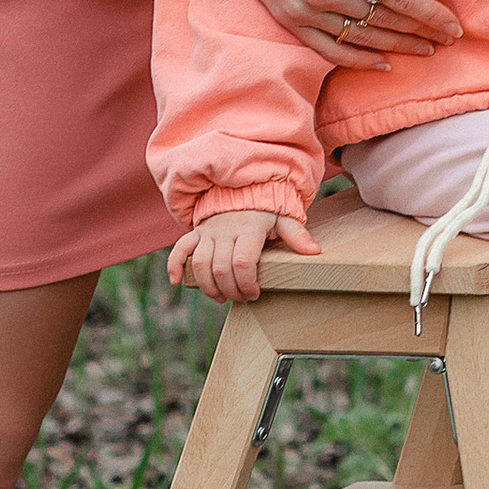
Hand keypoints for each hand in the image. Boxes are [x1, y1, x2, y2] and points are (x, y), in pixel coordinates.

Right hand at [43, 0, 458, 63]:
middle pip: (387, 21)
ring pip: (362, 38)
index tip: (454, 25)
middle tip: (449, 40)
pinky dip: (356, 58)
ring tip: (424, 50)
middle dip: (422, 32)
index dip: (431, 14)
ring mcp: (305, 10)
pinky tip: (381, 63)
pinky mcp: (287, 17)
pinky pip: (328, 48)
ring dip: (396, 47)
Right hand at [169, 206, 322, 302]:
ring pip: (200, 263)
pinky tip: (177, 282)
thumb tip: (314, 252)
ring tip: (221, 297)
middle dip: (231, 290)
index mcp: (249, 228)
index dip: (247, 283)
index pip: (243, 262)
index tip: (255, 293)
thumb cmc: (265, 211)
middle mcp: (225, 230)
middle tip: (242, 298)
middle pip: (222, 268)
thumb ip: (296, 235)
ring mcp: (208, 232)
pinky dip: (174, 265)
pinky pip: (180, 248)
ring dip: (209, 286)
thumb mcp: (283, 219)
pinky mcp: (196, 233)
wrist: (240, 190)